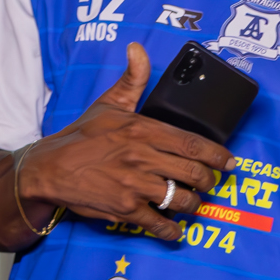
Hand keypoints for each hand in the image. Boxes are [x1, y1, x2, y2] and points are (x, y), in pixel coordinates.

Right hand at [22, 42, 236, 241]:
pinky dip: (171, 230)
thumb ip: (132, 78)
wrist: (49, 167)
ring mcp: (135, 185)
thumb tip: (138, 49)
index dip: (218, 156)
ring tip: (193, 202)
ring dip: (193, 204)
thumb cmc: (82, 135)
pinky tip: (175, 230)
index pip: (193, 144)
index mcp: (143, 130)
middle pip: (194, 174)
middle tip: (211, 183)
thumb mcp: (109, 103)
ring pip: (181, 199)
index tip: (230, 162)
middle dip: (209, 182)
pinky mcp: (124, 209)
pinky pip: (158, 224)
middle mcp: (142, 157)